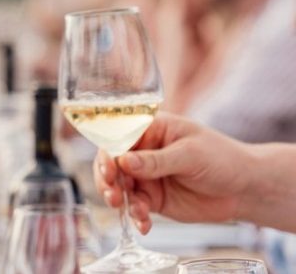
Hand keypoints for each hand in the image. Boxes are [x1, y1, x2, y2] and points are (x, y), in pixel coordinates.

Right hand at [94, 113, 253, 233]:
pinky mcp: (153, 198)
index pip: (118, 135)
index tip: (108, 168)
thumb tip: (123, 161)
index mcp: (150, 129)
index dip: (108, 150)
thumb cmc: (221, 158)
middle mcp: (142, 151)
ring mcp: (146, 175)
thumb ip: (156, 160)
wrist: (245, 188)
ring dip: (118, 198)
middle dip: (107, 178)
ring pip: (119, 186)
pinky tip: (143, 223)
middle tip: (112, 193)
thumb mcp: (189, 155)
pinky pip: (135, 207)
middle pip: (112, 162)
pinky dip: (136, 216)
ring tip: (126, 208)